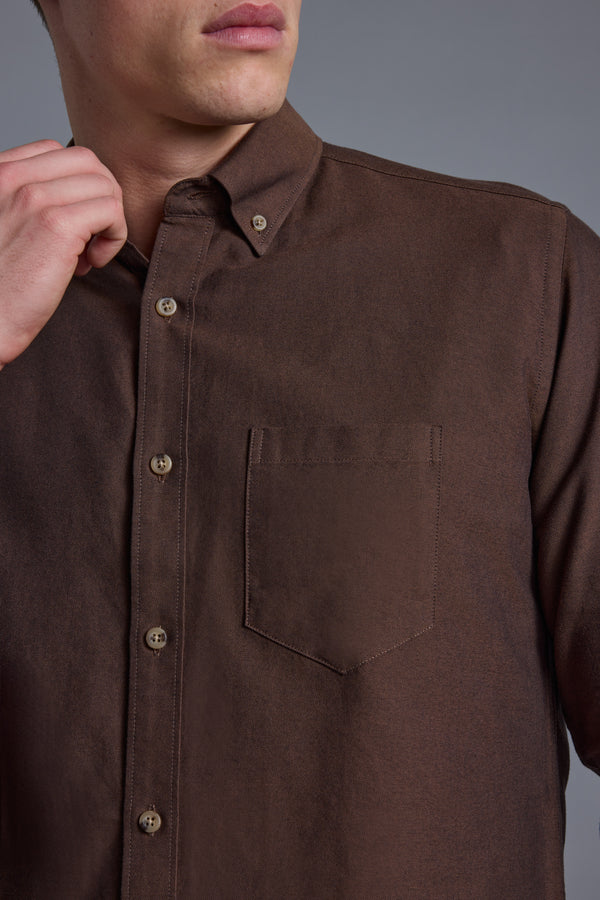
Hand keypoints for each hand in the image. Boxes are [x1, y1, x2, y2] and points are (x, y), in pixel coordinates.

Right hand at [0, 140, 126, 368]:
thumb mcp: (7, 227)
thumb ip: (31, 206)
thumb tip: (79, 205)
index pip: (56, 151)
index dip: (77, 186)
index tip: (72, 225)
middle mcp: (12, 177)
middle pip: (86, 162)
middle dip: (101, 197)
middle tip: (91, 237)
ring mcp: (34, 197)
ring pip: (105, 185)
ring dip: (109, 221)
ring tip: (89, 254)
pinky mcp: (57, 225)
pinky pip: (112, 210)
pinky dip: (114, 237)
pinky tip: (91, 262)